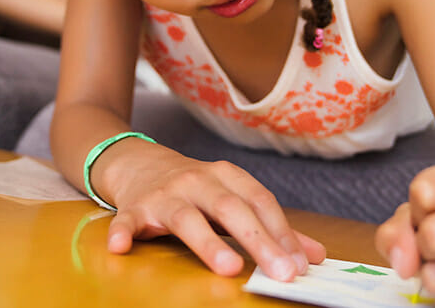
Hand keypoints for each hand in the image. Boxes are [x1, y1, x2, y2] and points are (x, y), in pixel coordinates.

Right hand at [104, 149, 326, 281]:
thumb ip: (272, 226)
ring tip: (228, 267)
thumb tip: (313, 256)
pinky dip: (123, 233)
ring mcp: (164, 194)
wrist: (138, 162)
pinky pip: (128, 220)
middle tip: (280, 271)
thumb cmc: (196, 188)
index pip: (260, 201)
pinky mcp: (134, 208)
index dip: (282, 232)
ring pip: (187, 218)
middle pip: (231, 209)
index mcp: (226, 176)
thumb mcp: (233, 197)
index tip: (299, 264)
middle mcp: (198, 181)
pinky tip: (121, 248)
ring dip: (207, 243)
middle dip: (258, 240)